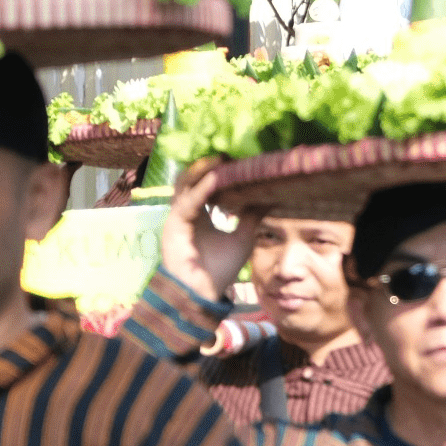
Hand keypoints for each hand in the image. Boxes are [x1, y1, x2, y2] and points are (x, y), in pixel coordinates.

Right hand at [161, 158, 261, 302]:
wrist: (204, 294)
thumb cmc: (220, 269)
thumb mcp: (244, 237)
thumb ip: (253, 217)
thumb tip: (272, 197)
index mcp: (201, 214)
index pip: (206, 184)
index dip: (219, 171)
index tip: (237, 158)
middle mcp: (187, 212)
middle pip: (193, 179)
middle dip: (208, 164)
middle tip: (229, 151)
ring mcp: (178, 216)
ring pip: (186, 184)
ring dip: (203, 170)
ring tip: (222, 158)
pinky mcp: (174, 224)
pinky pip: (188, 201)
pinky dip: (202, 189)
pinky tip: (216, 178)